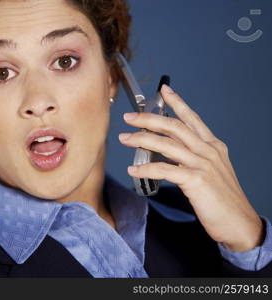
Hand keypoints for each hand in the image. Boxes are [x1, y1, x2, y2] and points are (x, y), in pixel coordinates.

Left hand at [118, 84, 264, 251]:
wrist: (238, 222)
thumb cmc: (222, 199)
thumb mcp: (211, 170)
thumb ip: (193, 157)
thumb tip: (169, 150)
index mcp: (213, 146)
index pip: (192, 118)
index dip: (177, 103)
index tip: (164, 90)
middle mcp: (208, 151)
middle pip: (174, 127)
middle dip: (149, 119)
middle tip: (129, 117)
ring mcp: (203, 164)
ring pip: (167, 144)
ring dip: (142, 139)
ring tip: (125, 139)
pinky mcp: (196, 180)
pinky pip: (164, 170)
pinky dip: (146, 169)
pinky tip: (133, 171)